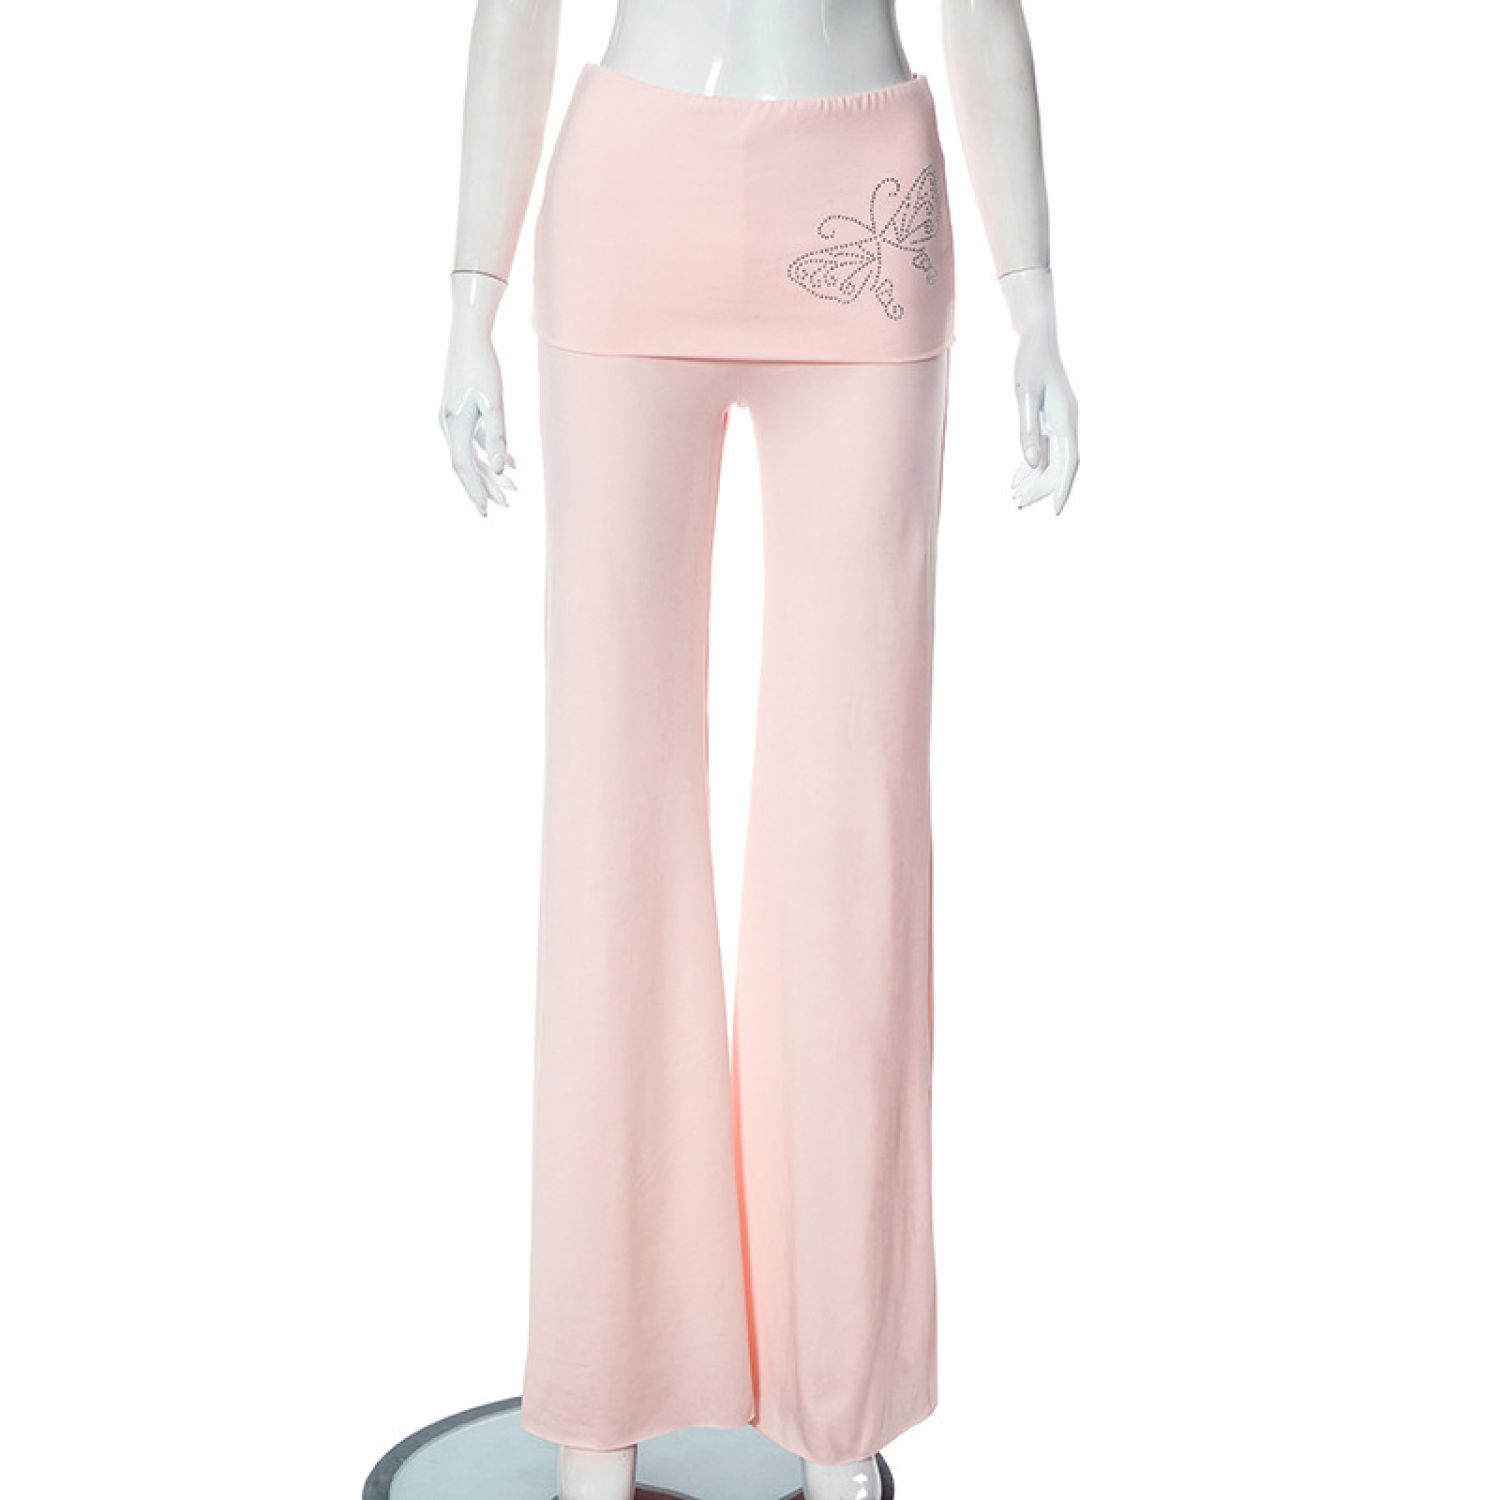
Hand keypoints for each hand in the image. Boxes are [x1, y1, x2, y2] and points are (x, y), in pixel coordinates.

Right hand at [439, 276, 518, 516]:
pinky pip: (473, 439)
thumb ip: (498, 438)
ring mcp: (451, 416)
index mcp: (454, 423)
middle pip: (466, 464)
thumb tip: (500, 470)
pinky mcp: (458, 409)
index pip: (463, 466)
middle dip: (485, 486)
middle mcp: (447, 423)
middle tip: (504, 506)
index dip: (475, 490)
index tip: (487, 510)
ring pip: (470, 453)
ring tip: (510, 491)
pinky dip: (489, 452)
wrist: (468, 335)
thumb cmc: (483, 366)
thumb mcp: (495, 403)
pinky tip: (510, 464)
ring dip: (489, 472)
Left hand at [1010, 334, 1078, 515]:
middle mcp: (1067, 422)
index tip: (1056, 511)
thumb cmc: (1029, 361)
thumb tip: (1034, 464)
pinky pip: (1044, 449)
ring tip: (1015, 497)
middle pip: (1059, 466)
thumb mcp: (1025, 395)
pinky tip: (1015, 478)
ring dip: (1035, 480)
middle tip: (1018, 505)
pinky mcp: (1050, 418)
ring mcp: (1060, 421)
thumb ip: (1028, 430)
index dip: (1063, 488)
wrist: (1034, 336)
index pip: (1068, 463)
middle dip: (1041, 488)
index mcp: (1066, 419)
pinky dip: (1031, 465)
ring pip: (1051, 460)